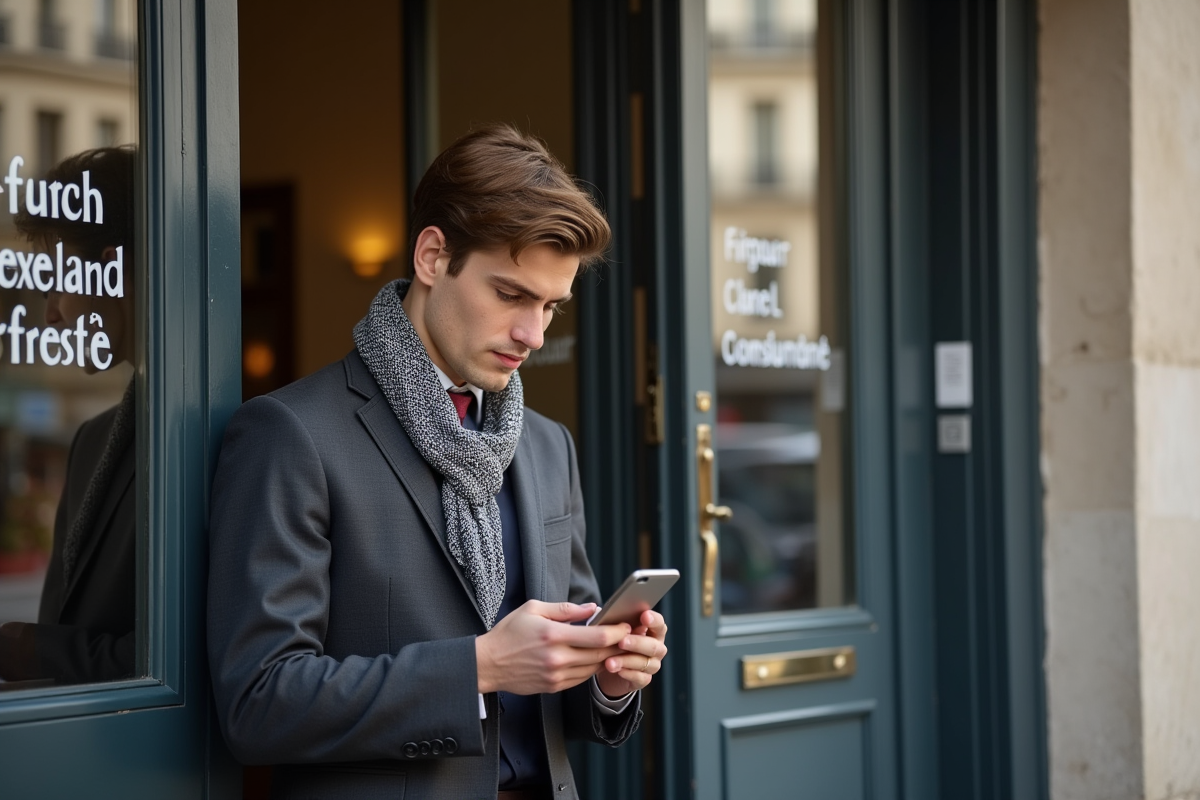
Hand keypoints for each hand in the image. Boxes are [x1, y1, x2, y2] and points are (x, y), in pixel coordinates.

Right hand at [475, 600, 629, 695]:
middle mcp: (557, 658)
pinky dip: (592, 668)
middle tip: (629, 637)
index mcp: (554, 635)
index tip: (625, 625)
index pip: (598, 637)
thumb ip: (566, 609)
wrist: (488, 664)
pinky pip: (582, 678)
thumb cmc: (509, 633)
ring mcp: (556, 675)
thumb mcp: (534, 609)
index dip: (618, 632)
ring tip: (616, 647)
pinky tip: (595, 658)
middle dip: (619, 645)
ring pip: (594, 668)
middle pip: (601, 654)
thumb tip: (592, 608)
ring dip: (608, 658)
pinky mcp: (554, 687)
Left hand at [595, 609, 667, 696]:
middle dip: (637, 643)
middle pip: (654, 645)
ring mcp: (652, 665)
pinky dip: (628, 674)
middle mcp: (656, 648)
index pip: (659, 624)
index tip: (644, 616)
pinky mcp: (644, 680)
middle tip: (621, 641)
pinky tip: (617, 670)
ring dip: (626, 660)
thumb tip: (600, 612)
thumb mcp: (612, 630)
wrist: (609, 669)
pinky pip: (640, 677)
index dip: (654, 620)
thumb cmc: (614, 643)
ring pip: (645, 662)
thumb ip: (612, 620)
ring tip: (610, 661)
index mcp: (652, 631)